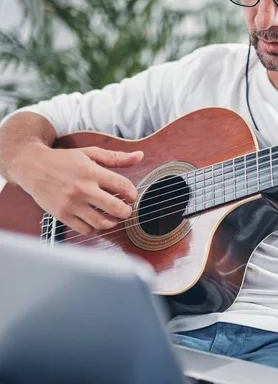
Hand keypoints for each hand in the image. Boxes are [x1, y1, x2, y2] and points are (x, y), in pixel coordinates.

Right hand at [16, 144, 143, 234]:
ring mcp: (71, 204)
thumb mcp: (90, 153)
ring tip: (113, 216)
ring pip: (102, 223)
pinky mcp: (62, 215)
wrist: (32, 167)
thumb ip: (117, 157)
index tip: (132, 196)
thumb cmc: (64, 160)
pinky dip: (95, 228)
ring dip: (112, 222)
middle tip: (126, 209)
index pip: (123, 186)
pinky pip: (86, 229)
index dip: (133, 194)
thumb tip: (140, 156)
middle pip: (116, 208)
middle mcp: (82, 189)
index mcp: (91, 172)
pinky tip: (96, 220)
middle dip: (126, 211)